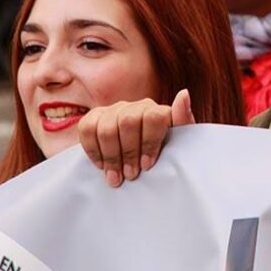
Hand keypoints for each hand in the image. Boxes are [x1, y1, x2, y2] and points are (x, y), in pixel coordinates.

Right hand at [78, 89, 194, 187]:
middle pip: (127, 122)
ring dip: (111, 156)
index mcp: (158, 111)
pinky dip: (93, 150)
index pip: (153, 117)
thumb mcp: (179, 143)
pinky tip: (101, 166)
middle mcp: (136, 106)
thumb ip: (183, 120)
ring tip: (115, 177)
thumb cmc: (164, 154)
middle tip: (130, 175)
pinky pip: (87, 128)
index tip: (147, 165)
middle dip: (128, 152)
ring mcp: (115, 110)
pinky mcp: (95, 117)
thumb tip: (183, 93)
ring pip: (107, 127)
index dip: (149, 142)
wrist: (143, 165)